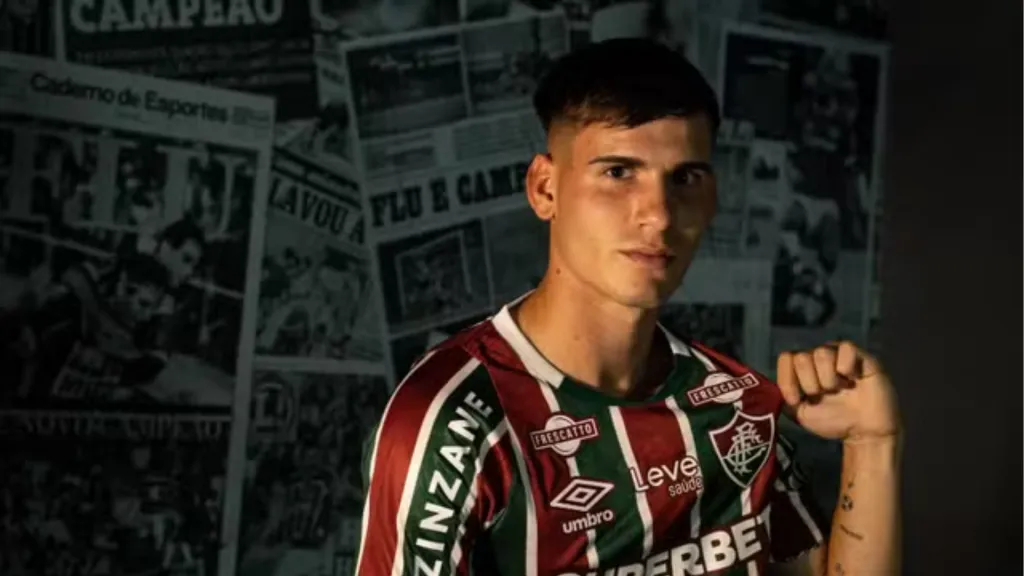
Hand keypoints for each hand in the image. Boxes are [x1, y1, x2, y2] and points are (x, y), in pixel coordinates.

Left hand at [776, 341, 899, 443]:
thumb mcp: (801, 414)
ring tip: (839, 390)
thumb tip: (775, 386)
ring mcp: (840, 356)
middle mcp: (819, 358)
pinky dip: (846, 367)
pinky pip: (847, 348)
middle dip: (810, 384)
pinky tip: (853, 379)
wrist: (865, 433)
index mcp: (802, 369)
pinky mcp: (862, 357)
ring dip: (828, 379)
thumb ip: (785, 397)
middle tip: (824, 395)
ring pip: (822, 353)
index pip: (786, 358)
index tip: (797, 400)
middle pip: (802, 357)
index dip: (788, 380)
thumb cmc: (833, 421)